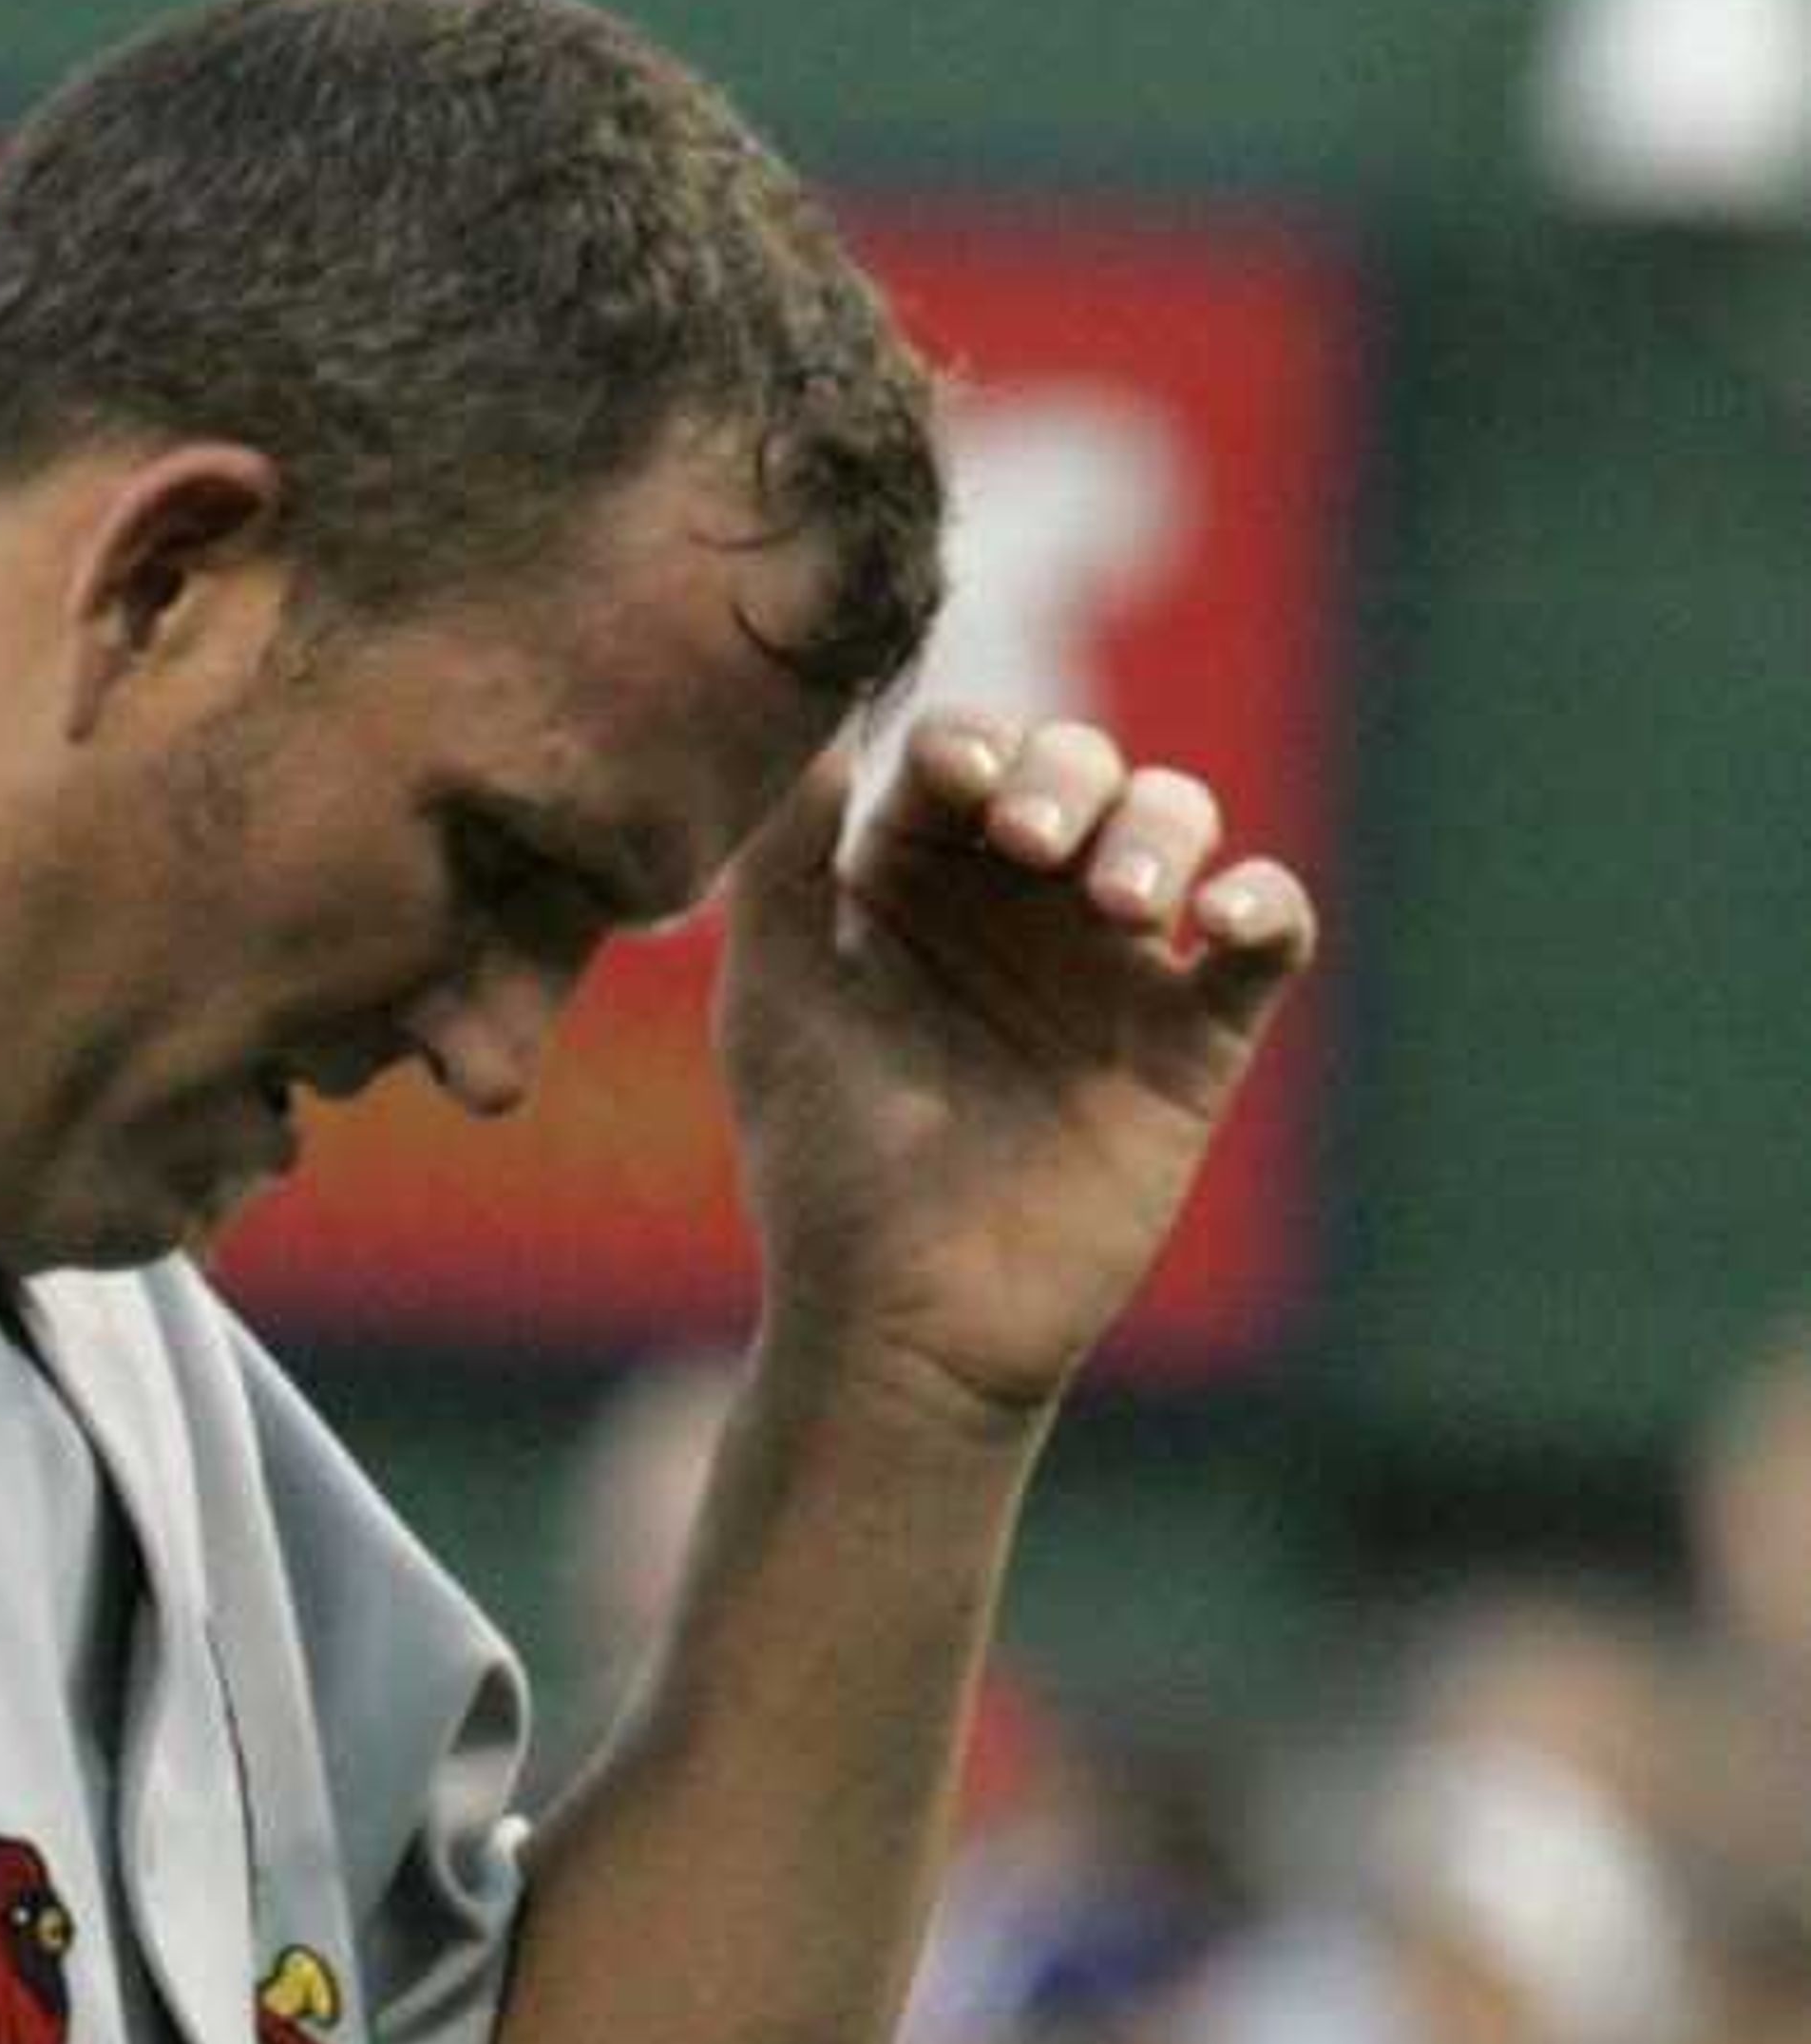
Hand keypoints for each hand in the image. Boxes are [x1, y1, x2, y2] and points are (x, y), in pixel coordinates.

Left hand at [716, 705, 1317, 1430]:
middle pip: (1081, 762)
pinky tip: (1224, 924)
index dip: (973, 745)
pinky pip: (1268, 931)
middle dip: (1068, 776)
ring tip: (1120, 904)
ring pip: (1177, 821)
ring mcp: (1114, 965)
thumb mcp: (775, 1003)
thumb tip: (807, 720)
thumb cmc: (824, 1172)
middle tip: (1032, 846)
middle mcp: (1020, 903)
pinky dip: (1266, 904)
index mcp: (917, 879)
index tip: (958, 785)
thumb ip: (784, 861)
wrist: (908, 1323)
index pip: (966, 754)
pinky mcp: (1192, 1038)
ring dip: (1160, 830)